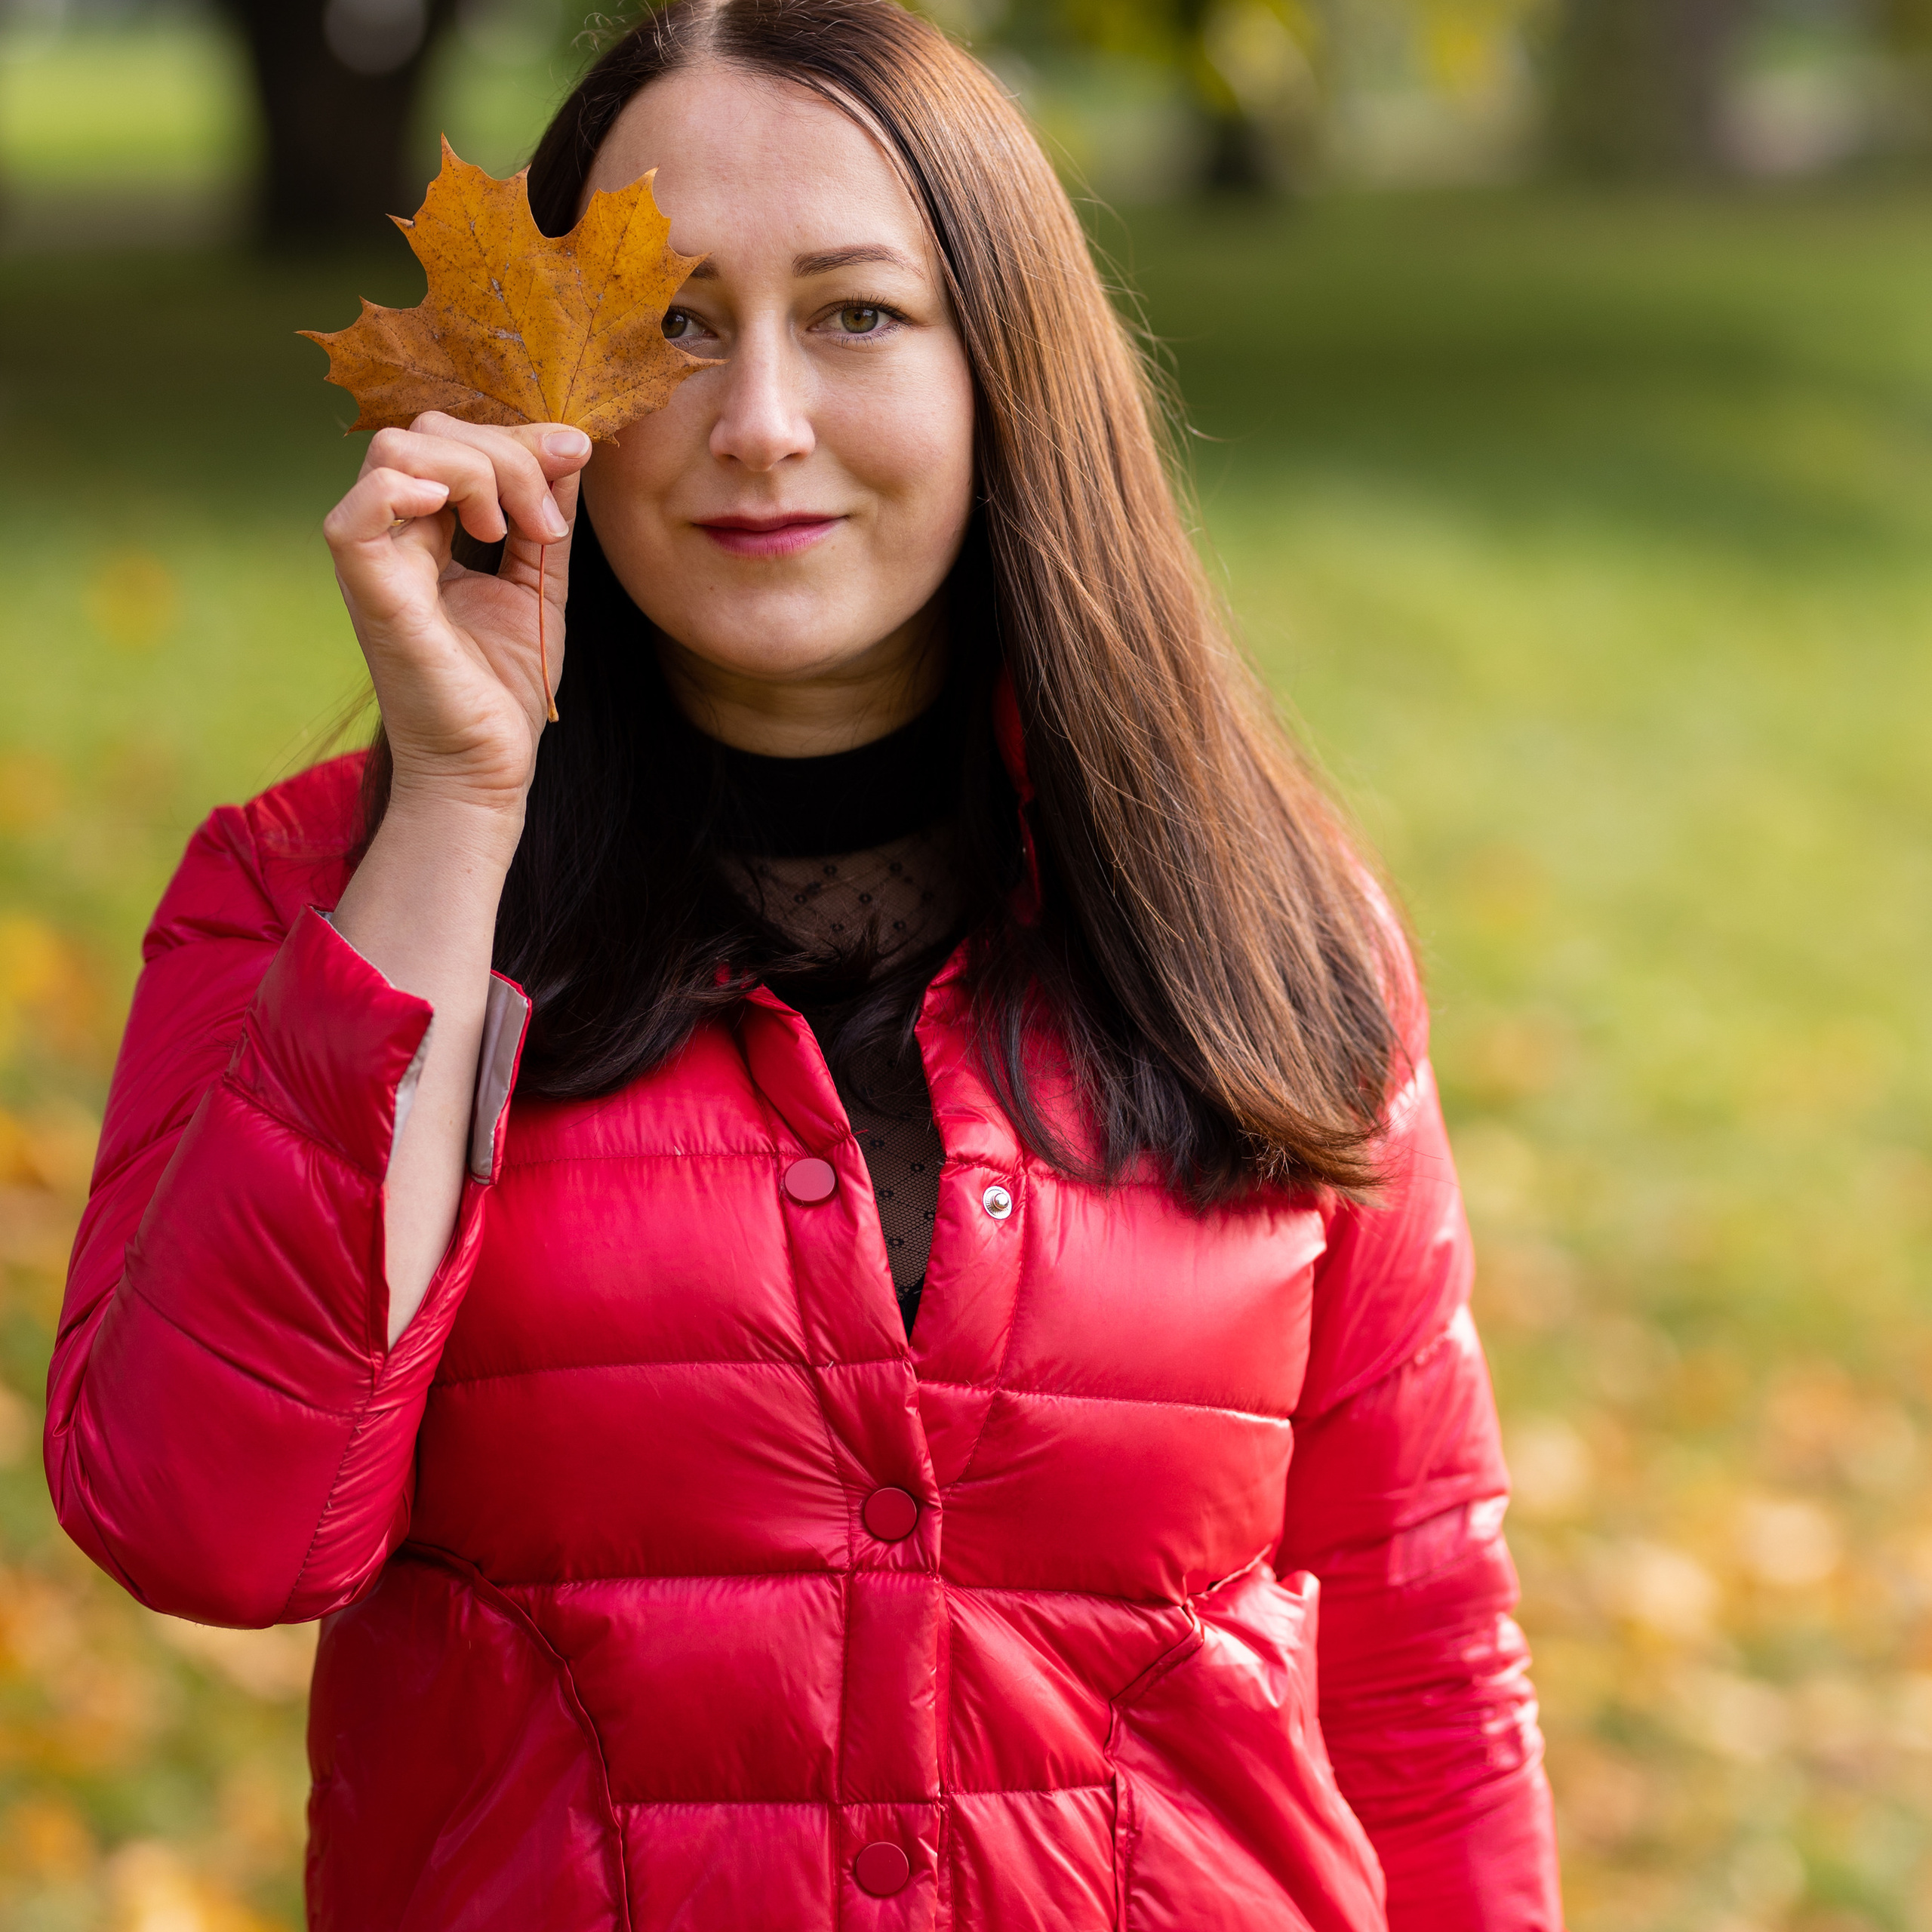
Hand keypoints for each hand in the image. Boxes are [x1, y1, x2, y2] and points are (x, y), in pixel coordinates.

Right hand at [323, 413, 591, 823]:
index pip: (454, 440)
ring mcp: (376, 561)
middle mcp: (393, 535)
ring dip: (475, 471)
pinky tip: (465, 522)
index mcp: (427, 529)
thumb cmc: (504, 687)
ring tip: (512, 532)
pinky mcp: (370, 595)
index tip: (576, 455)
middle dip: (504, 453)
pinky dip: (403, 493)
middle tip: (546, 521)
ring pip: (395, 452)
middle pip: (426, 432)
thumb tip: (570, 446)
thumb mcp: (539, 583)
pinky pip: (354, 517)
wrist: (489, 765)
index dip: (516, 435)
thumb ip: (546, 516)